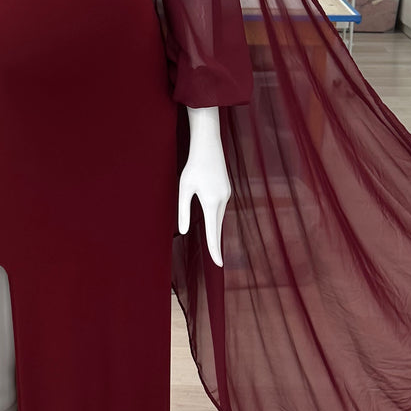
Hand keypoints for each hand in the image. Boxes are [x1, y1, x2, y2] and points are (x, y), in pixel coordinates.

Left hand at [177, 106, 230, 266]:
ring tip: (212, 241)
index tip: (218, 264)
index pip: (213, 232)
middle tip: (217, 261)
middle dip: (216, 242)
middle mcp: (222, 200)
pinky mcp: (226, 189)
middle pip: (218, 227)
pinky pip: (220, 207)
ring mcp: (226, 194)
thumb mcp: (184, 189)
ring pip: (219, 216)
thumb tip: (184, 231)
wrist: (208, 146)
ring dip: (214, 227)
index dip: (214, 249)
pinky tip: (210, 214)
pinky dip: (215, 215)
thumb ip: (184, 210)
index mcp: (211, 202)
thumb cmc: (193, 167)